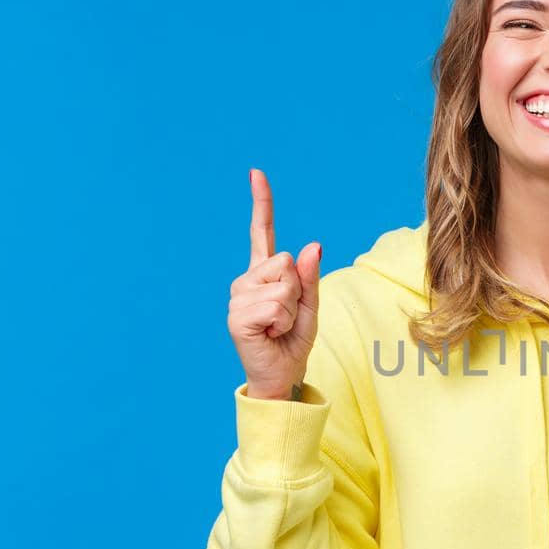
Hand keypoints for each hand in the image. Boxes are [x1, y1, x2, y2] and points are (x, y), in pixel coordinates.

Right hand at [227, 167, 321, 400]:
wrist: (283, 375)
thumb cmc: (294, 341)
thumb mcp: (310, 305)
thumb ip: (310, 276)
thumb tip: (312, 244)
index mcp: (264, 274)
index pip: (261, 232)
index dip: (261, 203)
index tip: (256, 173)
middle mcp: (246, 280)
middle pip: (285, 261)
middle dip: (297, 291)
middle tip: (286, 316)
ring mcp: (238, 297)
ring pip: (283, 285)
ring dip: (291, 310)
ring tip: (278, 326)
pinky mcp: (236, 315)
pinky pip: (275, 304)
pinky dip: (283, 321)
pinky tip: (270, 333)